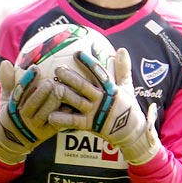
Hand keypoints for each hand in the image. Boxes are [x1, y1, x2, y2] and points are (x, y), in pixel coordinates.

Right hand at [0, 60, 63, 164]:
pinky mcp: (47, 134)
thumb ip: (7, 82)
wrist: (13, 143)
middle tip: (51, 81)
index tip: (35, 68)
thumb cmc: (12, 114)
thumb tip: (5, 63)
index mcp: (12, 108)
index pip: (19, 93)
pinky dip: (63, 114)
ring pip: (45, 114)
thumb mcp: (6, 99)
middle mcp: (24, 118)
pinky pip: (56, 124)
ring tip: (62, 89)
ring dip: (54, 102)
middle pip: (32, 104)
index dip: (27, 81)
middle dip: (42, 93)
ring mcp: (36, 127)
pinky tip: (70, 104)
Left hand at [50, 48, 160, 165]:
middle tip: (58, 69)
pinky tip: (51, 116)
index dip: (88, 63)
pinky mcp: (89, 125)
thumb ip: (122, 68)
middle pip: (84, 86)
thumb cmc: (126, 107)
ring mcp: (94, 113)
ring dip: (64, 94)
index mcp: (111, 89)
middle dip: (70, 77)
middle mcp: (101, 100)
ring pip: (77, 102)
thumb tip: (122, 50)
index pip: (99, 73)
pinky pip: (74, 122)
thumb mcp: (126, 86)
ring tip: (53, 87)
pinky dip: (63, 119)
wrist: (130, 133)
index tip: (77, 53)